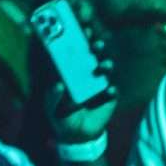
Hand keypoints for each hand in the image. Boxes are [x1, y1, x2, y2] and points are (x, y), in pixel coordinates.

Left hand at [46, 0, 119, 147]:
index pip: (77, 52)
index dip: (81, 40)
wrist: (77, 137)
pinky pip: (113, 90)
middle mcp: (88, 75)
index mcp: (73, 74)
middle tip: (95, 44)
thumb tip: (58, 84)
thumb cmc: (62, 118)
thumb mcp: (52, 108)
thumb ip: (54, 96)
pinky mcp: (110, 97)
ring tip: (104, 66)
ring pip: (107, 69)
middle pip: (94, 56)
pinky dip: (111, 90)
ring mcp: (100, 85)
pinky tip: (108, 91)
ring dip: (106, 65)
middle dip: (96, 48)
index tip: (83, 28)